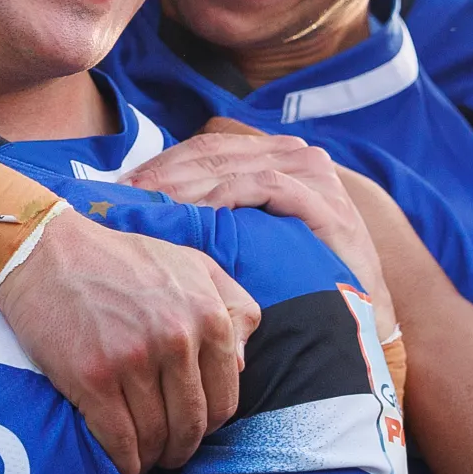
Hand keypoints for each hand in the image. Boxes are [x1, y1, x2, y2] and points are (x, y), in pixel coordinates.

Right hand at [0, 208, 258, 473]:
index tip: (190, 428)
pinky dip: (124, 463)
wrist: (47, 253)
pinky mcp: (93, 378)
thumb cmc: (120, 260)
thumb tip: (241, 364)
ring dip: (151, 458)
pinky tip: (122, 462)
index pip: (224, 399)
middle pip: (191, 424)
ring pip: (156, 438)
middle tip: (166, 451)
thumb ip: (233, 305)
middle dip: (181, 448)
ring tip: (143, 457)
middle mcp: (176, 339)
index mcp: (207, 314)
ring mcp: (133, 361)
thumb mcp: (192, 264)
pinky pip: (120, 442)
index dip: (208, 423)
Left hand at [125, 122, 391, 316]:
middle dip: (163, 173)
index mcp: (273, 158)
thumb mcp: (244, 242)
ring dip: (185, 183)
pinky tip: (194, 215)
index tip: (120, 190)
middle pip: (213, 152)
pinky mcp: (326, 202)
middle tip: (123, 197)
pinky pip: (265, 185)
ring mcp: (314, 177)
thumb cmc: (288, 287)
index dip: (160, 164)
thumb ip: (210, 215)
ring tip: (148, 205)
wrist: (352, 325)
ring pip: (233, 164)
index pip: (205, 148)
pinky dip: (225, 196)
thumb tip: (139, 206)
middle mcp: (295, 158)